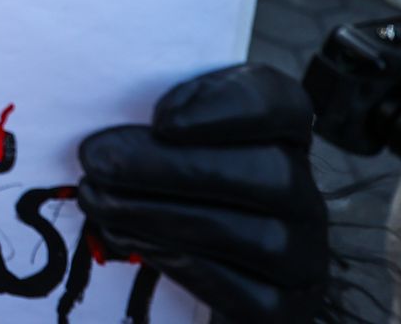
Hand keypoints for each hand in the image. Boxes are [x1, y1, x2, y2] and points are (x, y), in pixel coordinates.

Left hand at [78, 64, 328, 321]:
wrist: (183, 287)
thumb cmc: (168, 193)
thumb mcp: (161, 142)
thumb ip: (153, 119)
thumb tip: (100, 97)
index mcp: (281, 138)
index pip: (282, 104)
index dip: (228, 106)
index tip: (160, 118)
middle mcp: (303, 195)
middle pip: (268, 173)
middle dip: (173, 167)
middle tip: (98, 160)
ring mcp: (301, 255)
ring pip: (253, 234)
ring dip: (160, 213)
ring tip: (96, 199)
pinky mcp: (282, 307)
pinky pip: (242, 289)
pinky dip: (177, 262)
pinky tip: (124, 238)